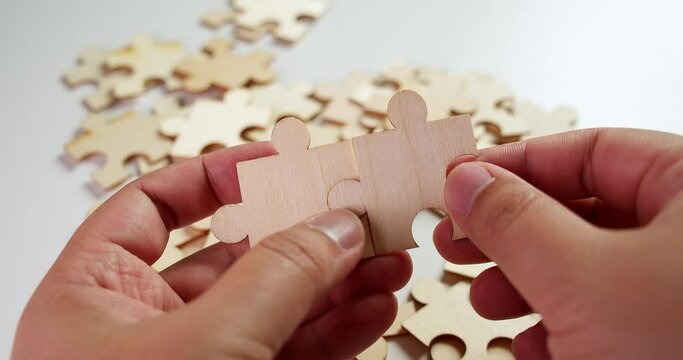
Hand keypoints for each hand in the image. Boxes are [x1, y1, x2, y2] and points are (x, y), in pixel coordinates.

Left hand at [12, 143, 410, 358]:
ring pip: (274, 305)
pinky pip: (292, 352)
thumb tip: (336, 225)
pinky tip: (374, 306)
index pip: (151, 207)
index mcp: (96, 296)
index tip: (275, 163)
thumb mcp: (209, 345)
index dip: (214, 177)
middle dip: (303, 234)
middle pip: (234, 256)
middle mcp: (143, 329)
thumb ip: (278, 275)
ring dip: (334, 282)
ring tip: (387, 258)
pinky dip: (336, 330)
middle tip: (358, 213)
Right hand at [435, 129, 682, 358]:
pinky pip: (604, 310)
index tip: (464, 179)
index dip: (515, 163)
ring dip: (526, 282)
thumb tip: (468, 181)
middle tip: (460, 238)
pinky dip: (559, 324)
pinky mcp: (667, 332)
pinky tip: (535, 345)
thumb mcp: (580, 277)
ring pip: (587, 265)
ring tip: (487, 297)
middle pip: (581, 209)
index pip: (590, 152)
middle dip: (511, 231)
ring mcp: (679, 287)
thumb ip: (514, 220)